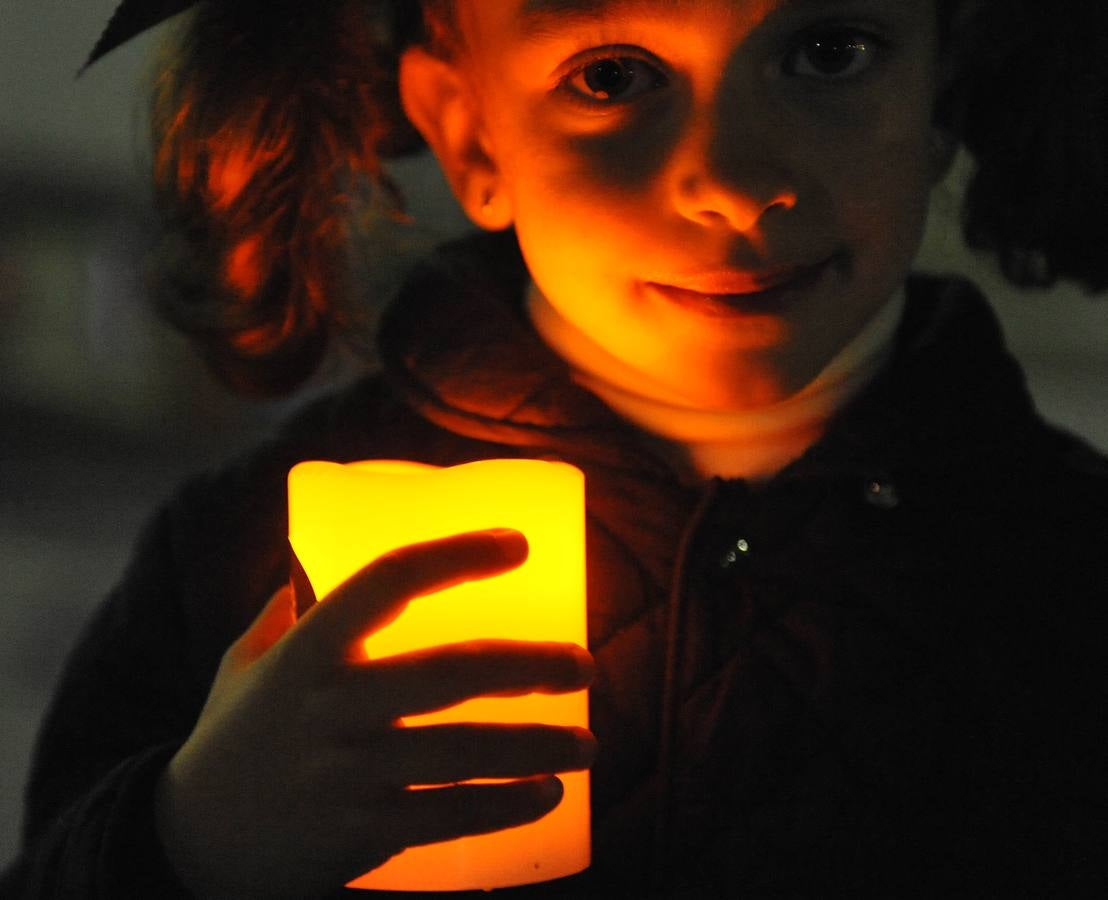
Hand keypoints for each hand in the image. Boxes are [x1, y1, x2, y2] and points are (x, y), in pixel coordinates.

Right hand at [155, 529, 594, 899]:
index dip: (457, 554)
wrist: (188, 844)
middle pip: (449, 671)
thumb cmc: (228, 741)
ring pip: (463, 751)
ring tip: (589, 744)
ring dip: (537, 746)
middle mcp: (330, 704)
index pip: (389, 579)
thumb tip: (299, 577)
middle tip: (583, 665)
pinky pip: (449, 814)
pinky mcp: (359, 830)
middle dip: (528, 665)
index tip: (518, 544)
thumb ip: (278, 619)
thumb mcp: (241, 668)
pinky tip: (547, 795)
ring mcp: (346, 771)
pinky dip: (505, 804)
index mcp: (307, 650)